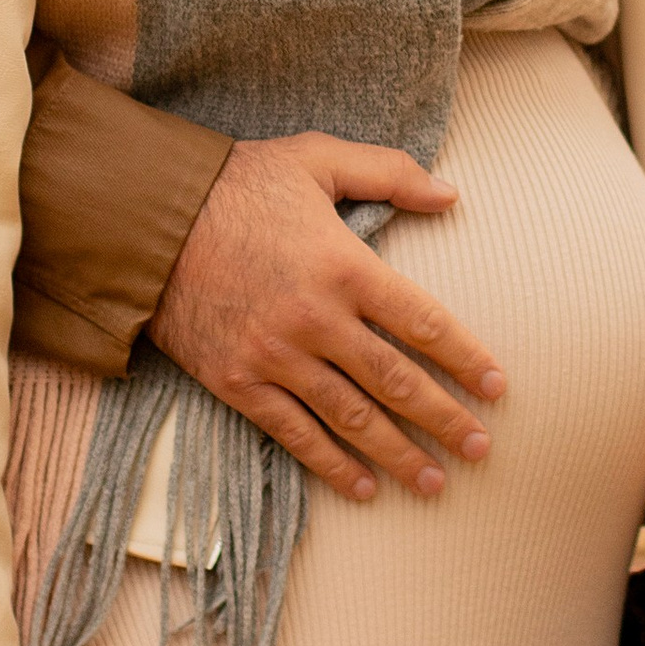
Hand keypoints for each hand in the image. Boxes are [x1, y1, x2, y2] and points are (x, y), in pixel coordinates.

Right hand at [150, 134, 506, 506]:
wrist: (146, 218)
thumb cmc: (235, 183)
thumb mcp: (315, 158)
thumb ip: (388, 172)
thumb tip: (451, 195)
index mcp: (345, 266)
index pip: (424, 323)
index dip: (466, 359)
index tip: (498, 387)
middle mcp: (317, 320)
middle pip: (396, 381)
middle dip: (444, 419)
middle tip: (482, 449)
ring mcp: (276, 357)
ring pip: (351, 418)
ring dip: (398, 453)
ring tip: (436, 482)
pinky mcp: (237, 382)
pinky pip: (293, 434)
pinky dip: (331, 465)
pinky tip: (363, 487)